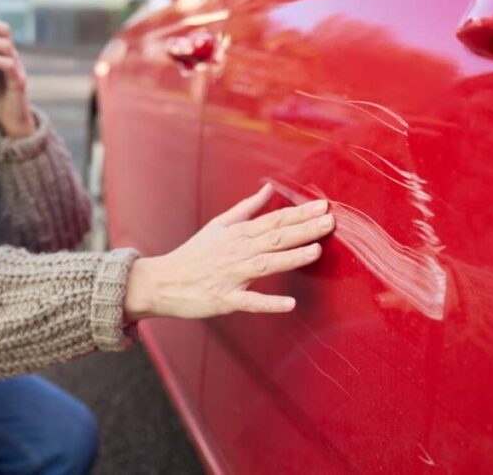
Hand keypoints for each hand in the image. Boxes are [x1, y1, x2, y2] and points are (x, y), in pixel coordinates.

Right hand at [123, 183, 334, 321]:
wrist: (163, 281)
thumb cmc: (194, 254)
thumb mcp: (219, 225)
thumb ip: (246, 208)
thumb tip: (267, 189)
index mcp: (238, 234)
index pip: (273, 220)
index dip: (299, 213)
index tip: (323, 206)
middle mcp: (237, 252)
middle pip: (274, 238)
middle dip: (303, 229)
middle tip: (329, 221)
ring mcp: (231, 276)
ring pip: (266, 264)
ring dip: (291, 257)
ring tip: (316, 251)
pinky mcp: (225, 300)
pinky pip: (250, 302)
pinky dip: (269, 304)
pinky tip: (289, 304)